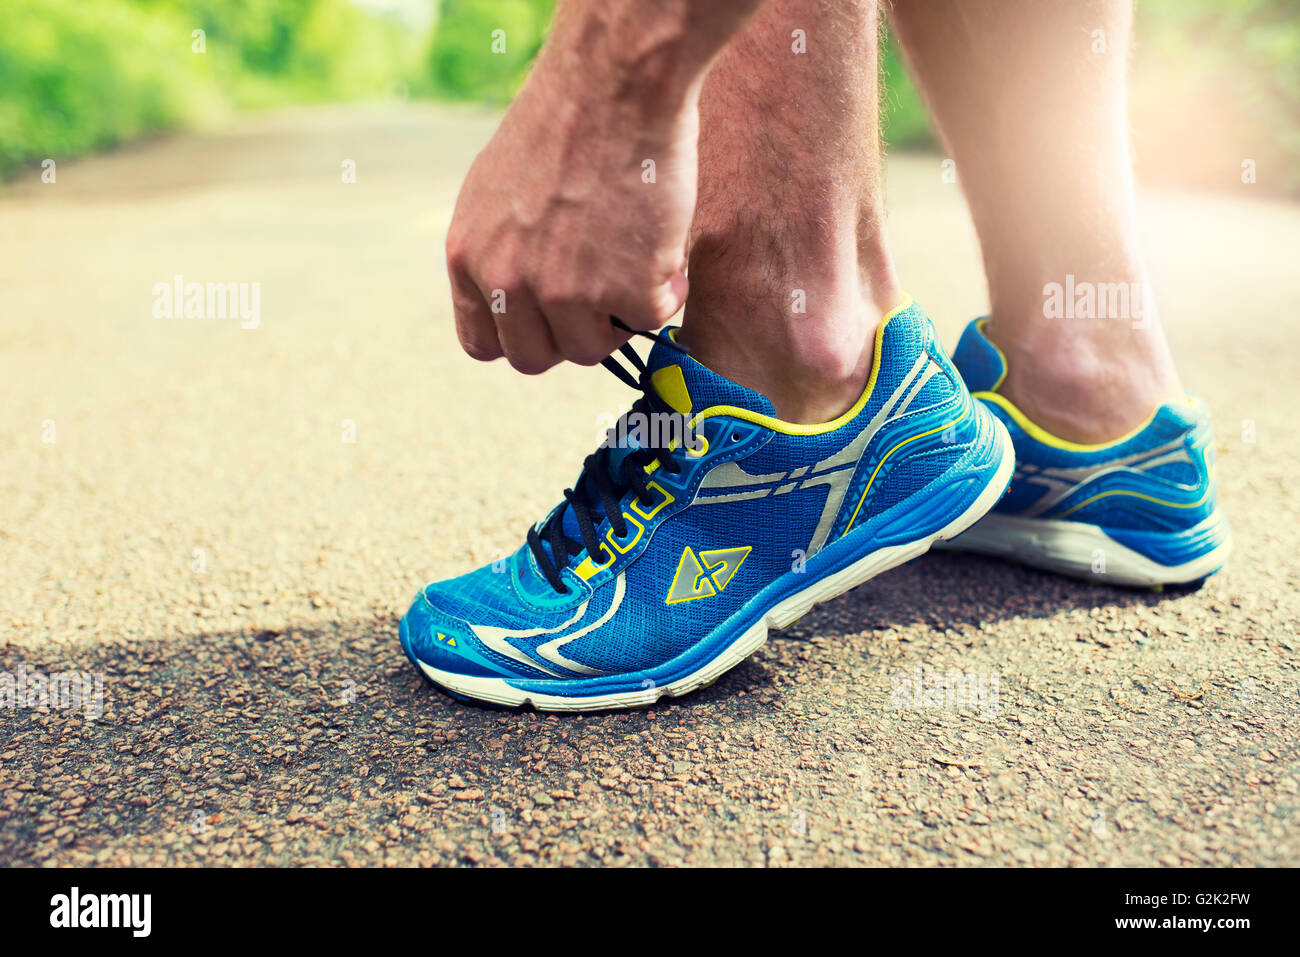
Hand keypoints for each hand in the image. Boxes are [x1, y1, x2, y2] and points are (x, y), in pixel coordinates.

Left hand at [446, 55, 697, 372]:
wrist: (616, 84)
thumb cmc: (564, 121)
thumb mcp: (495, 188)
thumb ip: (498, 248)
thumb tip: (517, 292)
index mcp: (468, 257)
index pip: (483, 343)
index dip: (522, 337)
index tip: (549, 321)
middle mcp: (507, 282)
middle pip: (536, 357)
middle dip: (570, 335)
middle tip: (599, 298)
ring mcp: (565, 292)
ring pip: (593, 348)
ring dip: (618, 316)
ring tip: (635, 263)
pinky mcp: (625, 291)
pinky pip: (650, 321)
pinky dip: (666, 292)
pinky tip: (665, 247)